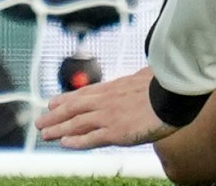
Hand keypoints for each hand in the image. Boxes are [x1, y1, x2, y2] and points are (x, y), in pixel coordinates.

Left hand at [37, 67, 174, 149]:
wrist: (174, 94)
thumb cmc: (166, 85)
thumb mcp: (147, 76)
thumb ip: (140, 77)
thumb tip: (144, 72)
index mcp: (113, 87)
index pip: (83, 93)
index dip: (65, 99)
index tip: (53, 102)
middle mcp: (106, 101)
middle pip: (73, 108)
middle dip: (55, 116)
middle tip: (41, 122)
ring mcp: (109, 116)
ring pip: (76, 123)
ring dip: (58, 129)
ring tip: (45, 134)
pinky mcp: (116, 132)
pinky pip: (91, 138)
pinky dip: (76, 141)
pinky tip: (65, 144)